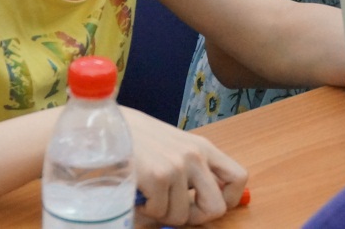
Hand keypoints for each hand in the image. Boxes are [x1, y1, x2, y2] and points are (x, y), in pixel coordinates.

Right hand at [124, 108, 246, 225]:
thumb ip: (191, 170)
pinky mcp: (157, 177)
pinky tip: (137, 192)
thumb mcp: (172, 148)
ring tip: (147, 195)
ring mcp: (177, 166)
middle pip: (217, 207)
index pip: (239, 177)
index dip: (228, 200)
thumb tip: (201, 203)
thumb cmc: (136, 138)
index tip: (206, 204)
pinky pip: (158, 212)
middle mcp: (195, 156)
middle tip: (174, 212)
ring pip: (181, 217)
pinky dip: (145, 210)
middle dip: (195, 218)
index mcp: (203, 147)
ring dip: (162, 213)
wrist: (105, 125)